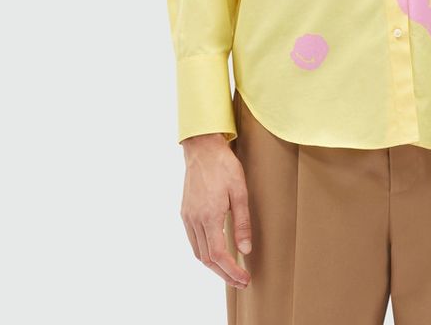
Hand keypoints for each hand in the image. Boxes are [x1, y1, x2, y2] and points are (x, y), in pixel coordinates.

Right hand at [180, 133, 252, 288]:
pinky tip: (216, 252)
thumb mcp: (240, 192)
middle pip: (206, 259)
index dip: (231, 271)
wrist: (202, 148)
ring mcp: (187, 216)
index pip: (218, 255)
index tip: (244, 279)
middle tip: (240, 281)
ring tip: (230, 271)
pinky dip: (204, 252)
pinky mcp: (185, 212)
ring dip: (213, 266)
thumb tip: (245, 251)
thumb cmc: (224, 166)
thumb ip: (242, 222)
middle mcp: (194, 220)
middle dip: (224, 274)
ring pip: (198, 252)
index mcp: (208, 216)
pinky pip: (193, 240)